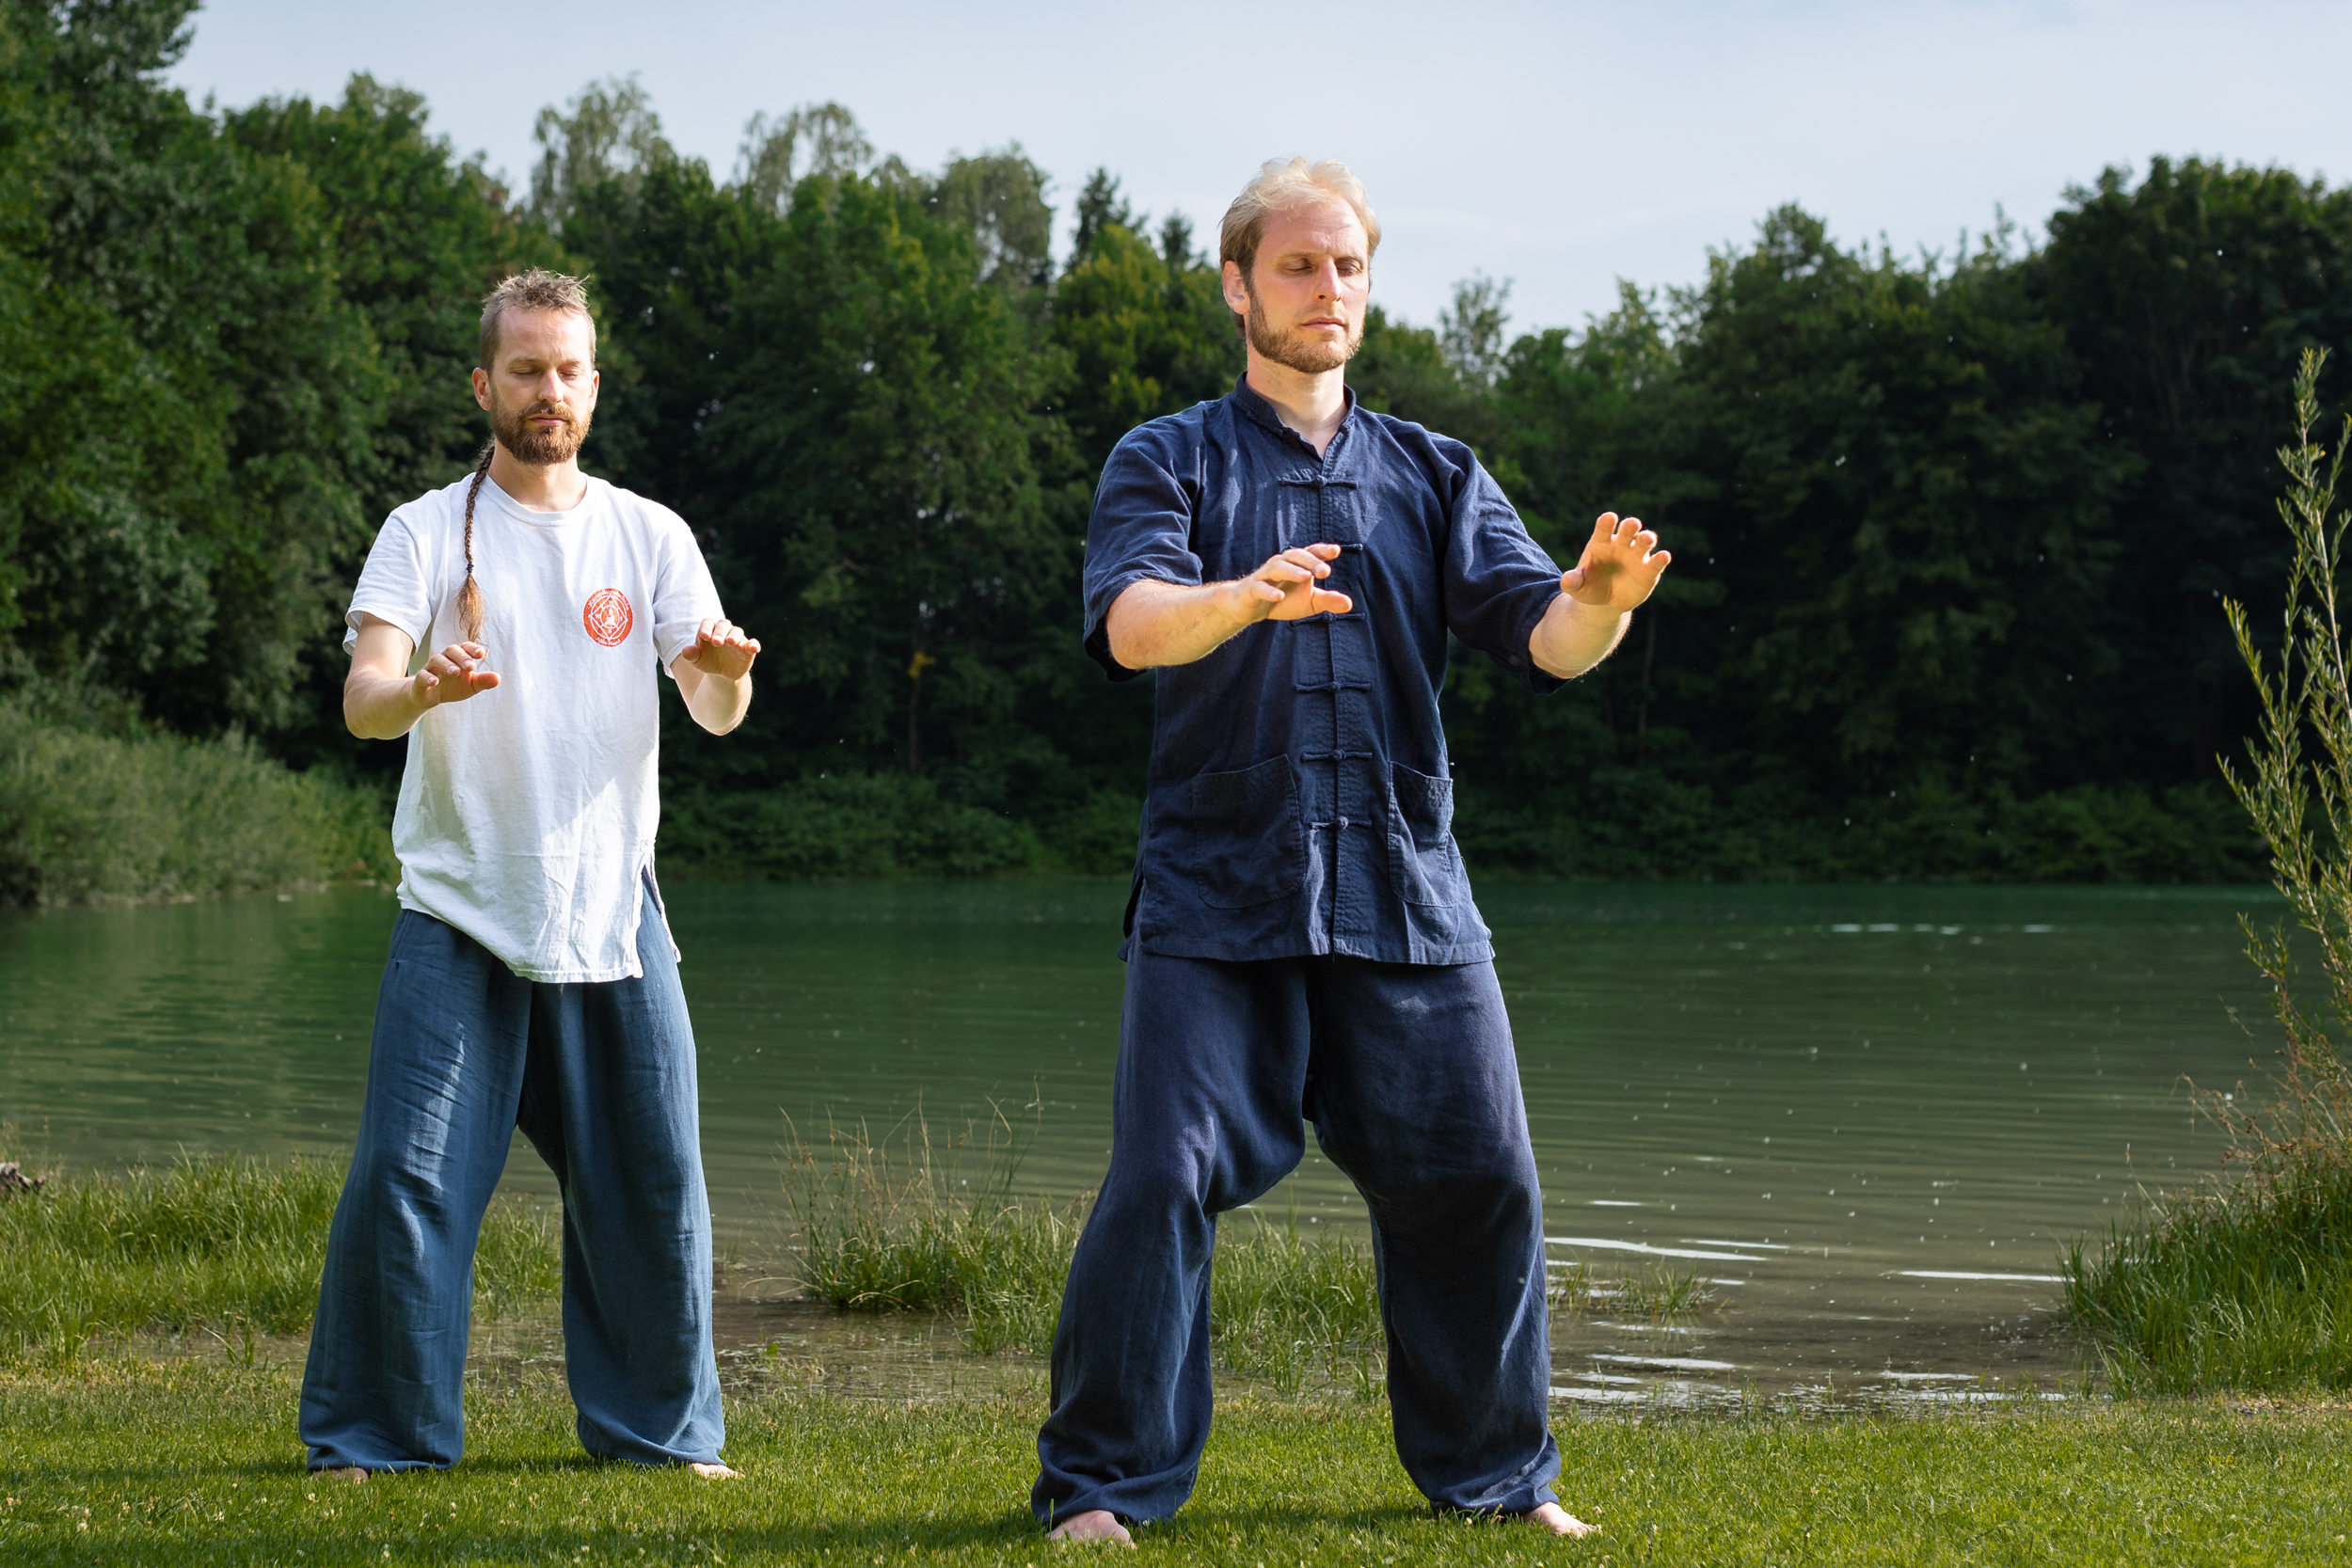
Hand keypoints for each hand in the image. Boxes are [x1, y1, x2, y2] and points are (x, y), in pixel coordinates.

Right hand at [411, 641, 498, 709]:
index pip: (465, 647)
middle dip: (461, 656)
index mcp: (458, 658)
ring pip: (436, 660)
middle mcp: (444, 659)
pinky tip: (435, 682)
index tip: (481, 654)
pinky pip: (422, 675)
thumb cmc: (453, 686)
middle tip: (470, 666)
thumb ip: (483, 681)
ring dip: (447, 664)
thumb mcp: (471, 685)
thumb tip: (498, 678)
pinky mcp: (420, 680)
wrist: (429, 697)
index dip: (472, 649)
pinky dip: (428, 677)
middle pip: (451, 650)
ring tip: (455, 672)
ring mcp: (431, 668)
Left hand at [678, 618, 760, 680]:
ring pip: (737, 632)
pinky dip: (754, 644)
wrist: (722, 674)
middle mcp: (724, 632)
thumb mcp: (697, 660)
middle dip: (720, 632)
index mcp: (710, 631)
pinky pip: (752, 644)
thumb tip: (685, 651)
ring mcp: (737, 640)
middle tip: (716, 642)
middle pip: (723, 625)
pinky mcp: (747, 650)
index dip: (706, 628)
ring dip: (734, 636)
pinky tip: (753, 648)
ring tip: (730, 642)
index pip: (708, 623)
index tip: (704, 636)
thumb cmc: (708, 661)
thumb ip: (691, 654)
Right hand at [1234, 544, 1352, 624]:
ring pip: (1278, 567)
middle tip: (1325, 572)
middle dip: (1311, 562)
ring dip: (1292, 571)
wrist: (1249, 607)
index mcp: (1297, 564)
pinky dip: (1269, 591)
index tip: (1335, 551)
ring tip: (1305, 577)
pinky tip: (1279, 596)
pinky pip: (1260, 587)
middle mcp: (1281, 564)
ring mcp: (1265, 576)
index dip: (1322, 551)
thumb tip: (1350, 604)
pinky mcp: (1252, 589)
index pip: (1310, 552)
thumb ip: (1328, 600)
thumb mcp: (1309, 602)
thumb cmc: (1284, 599)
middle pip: (1295, 556)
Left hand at [1561, 513, 1670, 611]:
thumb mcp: (1578, 587)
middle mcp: (1621, 544)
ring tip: (1646, 538)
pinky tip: (1664, 556)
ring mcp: (1636, 556)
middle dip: (1629, 526)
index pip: (1603, 528)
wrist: (1606, 602)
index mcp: (1601, 542)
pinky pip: (1656, 563)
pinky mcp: (1649, 571)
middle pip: (1627, 531)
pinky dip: (1660, 559)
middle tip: (1631, 524)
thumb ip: (1572, 582)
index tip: (1609, 518)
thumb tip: (1567, 581)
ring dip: (1646, 539)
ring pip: (1643, 543)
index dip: (1606, 522)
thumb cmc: (1590, 587)